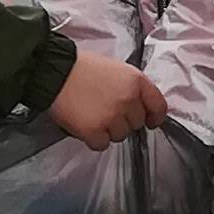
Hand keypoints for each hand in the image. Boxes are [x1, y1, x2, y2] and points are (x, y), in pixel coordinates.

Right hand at [51, 53, 168, 147]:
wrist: (54, 71)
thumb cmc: (82, 68)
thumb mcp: (116, 69)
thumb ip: (132, 87)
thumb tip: (141, 107)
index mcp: (136, 81)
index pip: (159, 106)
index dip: (154, 117)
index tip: (150, 121)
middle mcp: (128, 99)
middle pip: (137, 124)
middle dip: (123, 121)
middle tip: (105, 110)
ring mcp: (112, 116)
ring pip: (120, 136)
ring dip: (108, 130)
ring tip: (92, 114)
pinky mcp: (94, 130)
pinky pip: (102, 144)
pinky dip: (93, 139)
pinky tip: (84, 124)